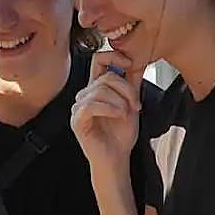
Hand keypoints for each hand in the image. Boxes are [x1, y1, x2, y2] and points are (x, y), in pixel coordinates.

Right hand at [71, 50, 142, 176]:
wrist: (117, 158)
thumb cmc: (121, 135)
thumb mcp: (132, 104)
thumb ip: (132, 83)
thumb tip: (137, 61)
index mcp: (97, 88)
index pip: (99, 60)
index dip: (114, 56)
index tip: (130, 63)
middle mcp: (85, 95)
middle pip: (105, 76)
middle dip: (126, 89)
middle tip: (136, 105)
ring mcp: (79, 107)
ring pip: (99, 90)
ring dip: (119, 101)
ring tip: (126, 114)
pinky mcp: (77, 120)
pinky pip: (90, 105)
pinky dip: (108, 108)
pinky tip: (118, 115)